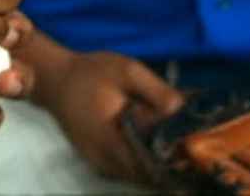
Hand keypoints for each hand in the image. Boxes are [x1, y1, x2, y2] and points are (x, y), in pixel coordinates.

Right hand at [35, 49, 182, 181]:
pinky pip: (131, 172)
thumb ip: (155, 90)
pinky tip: (160, 147)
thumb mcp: (127, 70)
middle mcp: (105, 162)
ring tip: (181, 148)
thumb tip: (182, 110)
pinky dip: (147, 163)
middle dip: (172, 164)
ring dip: (160, 166)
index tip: (194, 147)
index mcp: (110, 141)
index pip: (151, 166)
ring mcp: (103, 166)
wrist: (55, 80)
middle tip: (193, 148)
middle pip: (148, 177)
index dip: (175, 160)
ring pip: (140, 177)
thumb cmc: (90, 73)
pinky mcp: (102, 164)